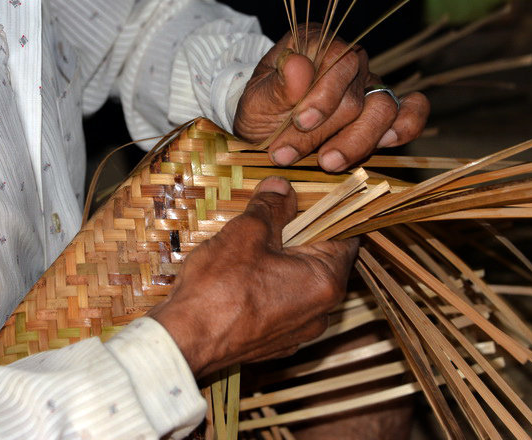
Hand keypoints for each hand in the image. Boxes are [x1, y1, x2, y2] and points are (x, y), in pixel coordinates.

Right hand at [148, 177, 358, 377]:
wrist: (186, 341)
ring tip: (247, 251)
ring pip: (298, 285)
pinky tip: (240, 282)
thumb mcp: (246, 233)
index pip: (344, 236)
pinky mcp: (275, 344)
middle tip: (267, 221)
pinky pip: (281, 307)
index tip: (304, 199)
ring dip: (280, 265)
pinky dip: (268, 290)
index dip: (325, 213)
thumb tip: (282, 188)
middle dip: (296, 238)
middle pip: (320, 261)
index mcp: (325, 281)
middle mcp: (320, 312)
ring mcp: (298, 332)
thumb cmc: (219, 289)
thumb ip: (271, 207)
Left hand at [234, 25, 429, 170]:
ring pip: (382, 109)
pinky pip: (409, 113)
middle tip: (287, 155)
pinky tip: (388, 142)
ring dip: (356, 142)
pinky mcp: (381, 113)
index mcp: (315, 43)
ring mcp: (368, 86)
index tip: (301, 122)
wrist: (263, 132)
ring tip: (327, 163)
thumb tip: (298, 66)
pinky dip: (406, 126)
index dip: (323, 94)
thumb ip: (275, 87)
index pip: (337, 58)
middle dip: (321, 133)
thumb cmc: (260, 111)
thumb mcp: (254, 102)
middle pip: (353, 96)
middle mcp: (348, 60)